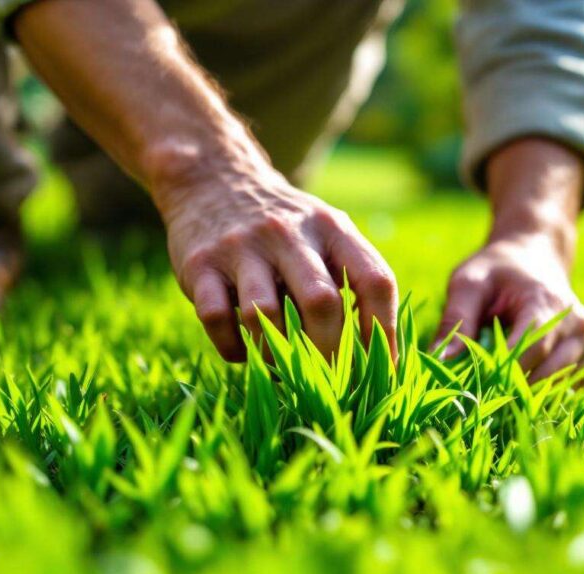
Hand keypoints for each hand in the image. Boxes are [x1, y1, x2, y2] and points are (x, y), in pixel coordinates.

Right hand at [13, 0, 394, 361]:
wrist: (213, 181)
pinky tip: (244, 352)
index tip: (382, 369)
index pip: (374, 281)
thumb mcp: (326, 234)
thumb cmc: (285, 228)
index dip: (384, 331)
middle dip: (329, 354)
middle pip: (321, 304)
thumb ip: (353, 279)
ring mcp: (241, 247)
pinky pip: (218, 320)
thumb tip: (380, 357)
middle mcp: (288, 233)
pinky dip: (234, 349)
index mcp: (331, 228)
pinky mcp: (200, 264)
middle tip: (329, 383)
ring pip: (263, 316)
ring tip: (282, 368)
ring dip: (276, 355)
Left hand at [435, 234, 583, 381]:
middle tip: (477, 395)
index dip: (502, 371)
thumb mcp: (468, 282)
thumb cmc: (496, 270)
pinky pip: (569, 386)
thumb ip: (456, 318)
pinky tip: (518, 386)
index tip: (472, 384)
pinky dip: (543, 391)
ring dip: (527, 393)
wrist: (533, 256)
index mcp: (547, 300)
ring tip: (495, 391)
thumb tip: (439, 359)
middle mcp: (576, 322)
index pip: (530, 348)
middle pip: (547, 372)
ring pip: (559, 385)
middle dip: (511, 388)